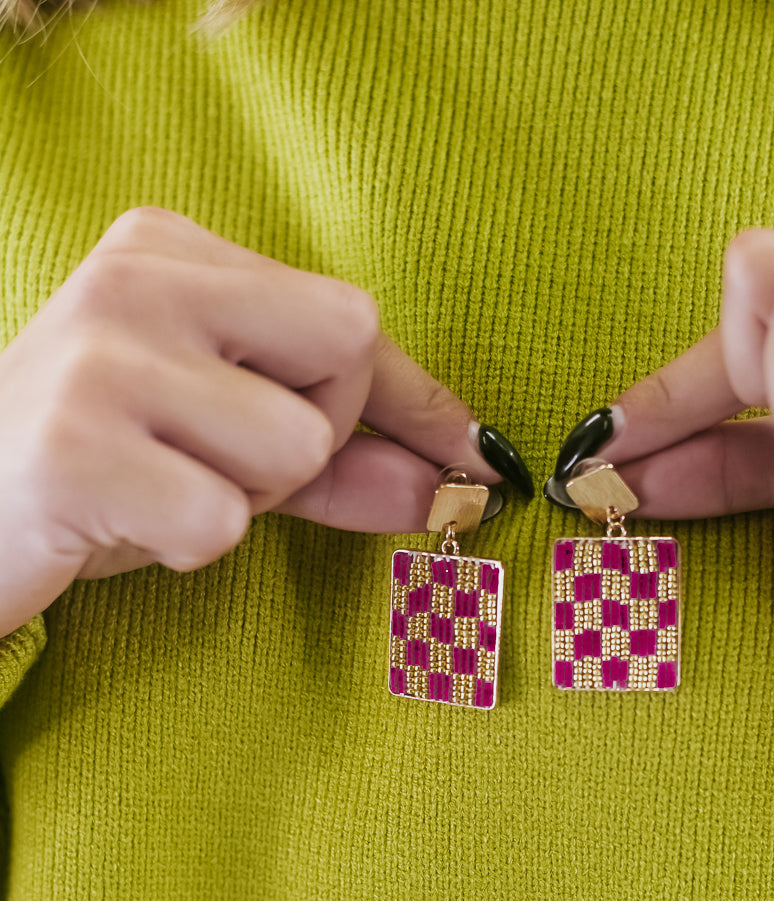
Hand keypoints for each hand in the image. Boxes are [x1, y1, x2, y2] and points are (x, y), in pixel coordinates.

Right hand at [0, 206, 519, 637]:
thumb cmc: (99, 475)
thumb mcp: (222, 451)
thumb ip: (335, 462)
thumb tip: (446, 484)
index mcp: (169, 251)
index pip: (350, 315)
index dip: (410, 399)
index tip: (468, 454)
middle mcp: (136, 280)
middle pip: (343, 350)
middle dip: (314, 437)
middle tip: (223, 465)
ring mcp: (101, 358)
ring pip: (293, 443)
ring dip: (250, 498)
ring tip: (166, 491)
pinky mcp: (75, 449)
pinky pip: (221, 520)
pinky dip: (192, 546)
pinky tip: (129, 525)